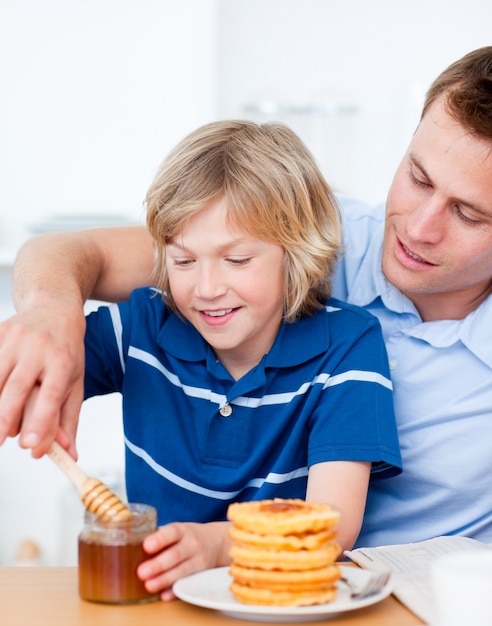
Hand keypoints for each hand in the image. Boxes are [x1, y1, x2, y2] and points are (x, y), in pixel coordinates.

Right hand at [0, 307, 85, 457]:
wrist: (55, 309)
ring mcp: (15, 338)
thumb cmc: (66, 351)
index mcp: (63, 361)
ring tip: (0, 426)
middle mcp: (39, 348)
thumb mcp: (76, 382)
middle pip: (15, 389)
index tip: (30, 445)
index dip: (41, 421)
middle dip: (5, 418)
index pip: (50, 395)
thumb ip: (69, 419)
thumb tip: (69, 455)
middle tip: (0, 442)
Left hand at [137, 521, 231, 600]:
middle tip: (141, 572)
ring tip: (149, 585)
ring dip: (165, 579)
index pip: (172, 532)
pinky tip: (164, 595)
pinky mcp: (202, 575)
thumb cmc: (188, 537)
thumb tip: (132, 544)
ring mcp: (199, 560)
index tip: (146, 546)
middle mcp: (192, 544)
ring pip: (182, 571)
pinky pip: (189, 584)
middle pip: (176, 554)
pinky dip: (176, 591)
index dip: (160, 539)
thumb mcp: (177, 530)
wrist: (217, 542)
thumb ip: (159, 537)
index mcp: (183, 530)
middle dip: (158, 564)